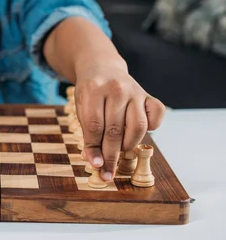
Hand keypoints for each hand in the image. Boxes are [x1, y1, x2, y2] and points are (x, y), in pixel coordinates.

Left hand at [75, 64, 164, 180]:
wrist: (101, 67)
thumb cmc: (90, 93)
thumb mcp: (81, 108)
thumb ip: (88, 133)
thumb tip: (95, 162)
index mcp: (93, 90)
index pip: (94, 126)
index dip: (95, 149)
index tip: (97, 166)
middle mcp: (115, 88)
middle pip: (114, 130)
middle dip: (111, 155)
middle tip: (109, 172)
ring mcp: (134, 91)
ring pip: (138, 126)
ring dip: (129, 144)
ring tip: (121, 149)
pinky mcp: (148, 94)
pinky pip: (157, 115)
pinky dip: (152, 127)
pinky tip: (138, 132)